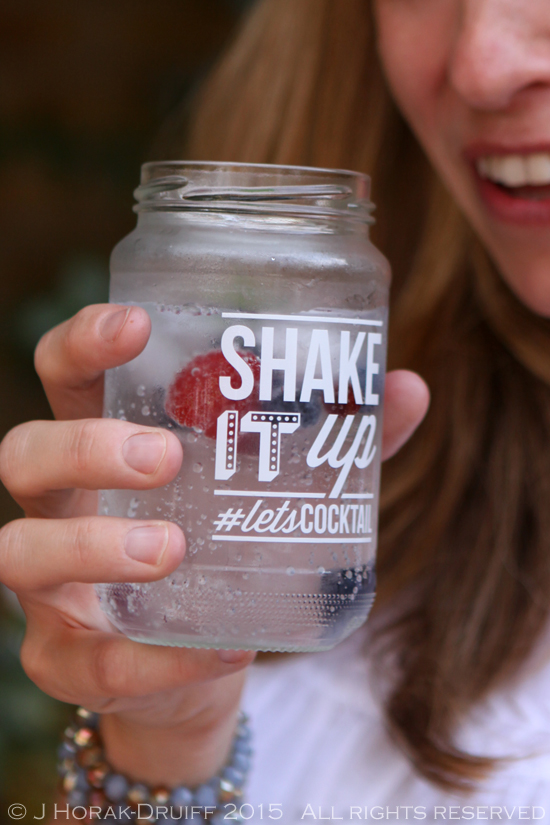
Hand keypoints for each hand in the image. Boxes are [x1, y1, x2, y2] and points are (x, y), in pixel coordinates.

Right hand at [0, 304, 428, 786]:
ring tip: (171, 548)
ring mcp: (53, 588)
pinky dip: (154, 660)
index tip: (136, 324)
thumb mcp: (274, 488)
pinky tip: (225, 648)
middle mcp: (64, 507)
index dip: (82, 342)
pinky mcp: (67, 662)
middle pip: (25, 453)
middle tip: (165, 454)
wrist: (204, 660)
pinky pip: (90, 663)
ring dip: (91, 546)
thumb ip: (336, 443)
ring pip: (22, 551)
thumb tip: (408, 388)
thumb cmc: (228, 550)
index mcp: (105, 444)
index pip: (65, 377)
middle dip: (86, 446)